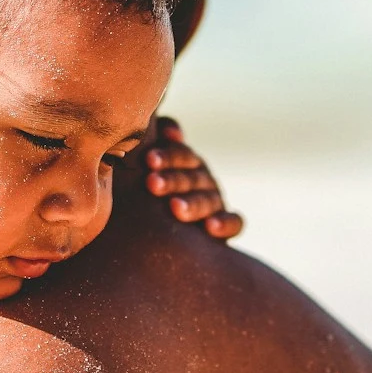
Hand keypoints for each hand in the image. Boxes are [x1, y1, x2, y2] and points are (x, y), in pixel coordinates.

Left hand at [143, 117, 243, 239]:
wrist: (155, 241)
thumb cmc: (140, 199)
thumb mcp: (137, 172)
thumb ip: (140, 147)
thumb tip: (146, 131)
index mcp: (180, 160)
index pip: (178, 150)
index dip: (167, 152)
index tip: (148, 160)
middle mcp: (199, 175)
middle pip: (190, 172)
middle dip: (172, 178)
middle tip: (152, 183)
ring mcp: (214, 198)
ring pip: (208, 196)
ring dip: (193, 202)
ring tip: (175, 208)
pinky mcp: (227, 223)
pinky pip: (234, 222)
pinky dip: (226, 223)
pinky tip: (211, 227)